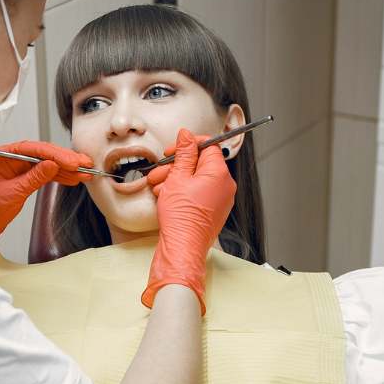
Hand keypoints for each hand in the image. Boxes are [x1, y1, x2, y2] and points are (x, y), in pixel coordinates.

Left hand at [0, 141, 93, 250]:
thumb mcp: (12, 194)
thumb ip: (33, 178)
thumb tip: (52, 165)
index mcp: (3, 156)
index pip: (34, 149)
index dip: (56, 154)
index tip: (72, 162)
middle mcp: (11, 159)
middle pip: (43, 154)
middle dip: (65, 159)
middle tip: (84, 164)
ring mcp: (18, 169)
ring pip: (46, 164)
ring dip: (66, 168)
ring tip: (84, 172)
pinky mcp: (23, 179)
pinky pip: (44, 174)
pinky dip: (59, 177)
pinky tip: (72, 179)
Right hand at [142, 128, 235, 311]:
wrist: (183, 247)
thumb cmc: (181, 218)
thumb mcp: (177, 177)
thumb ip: (184, 153)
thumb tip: (186, 136)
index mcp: (219, 174)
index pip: (209, 146)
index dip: (189, 144)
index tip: (175, 149)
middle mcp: (225, 186)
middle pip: (201, 164)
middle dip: (177, 165)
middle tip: (161, 171)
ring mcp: (221, 200)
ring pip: (197, 179)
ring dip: (176, 179)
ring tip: (159, 187)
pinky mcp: (214, 210)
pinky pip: (199, 193)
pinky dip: (183, 191)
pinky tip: (167, 196)